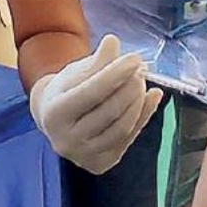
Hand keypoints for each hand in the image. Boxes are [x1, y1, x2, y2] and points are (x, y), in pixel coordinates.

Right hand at [29, 34, 163, 174]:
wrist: (54, 121)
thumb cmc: (66, 90)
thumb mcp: (75, 71)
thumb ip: (96, 60)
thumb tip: (113, 42)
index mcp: (54, 113)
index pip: (92, 91)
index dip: (116, 73)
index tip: (134, 58)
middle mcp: (66, 140)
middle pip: (109, 111)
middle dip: (131, 86)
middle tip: (141, 69)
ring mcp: (83, 156)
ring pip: (122, 127)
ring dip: (139, 102)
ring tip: (144, 81)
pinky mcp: (100, 164)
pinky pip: (128, 139)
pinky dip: (144, 116)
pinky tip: (152, 97)